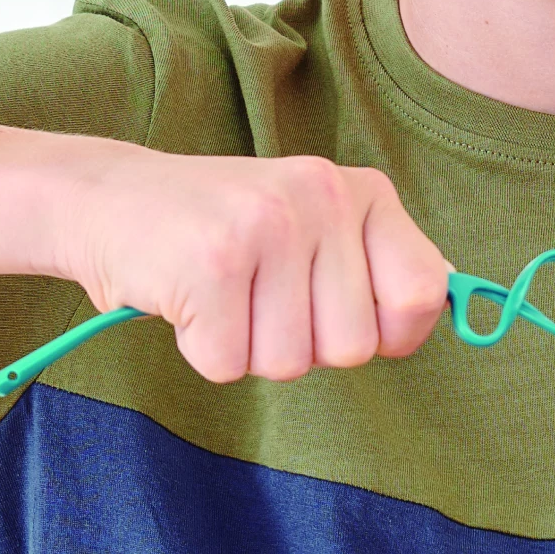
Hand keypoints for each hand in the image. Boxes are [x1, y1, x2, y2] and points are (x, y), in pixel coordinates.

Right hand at [51, 145, 451, 383]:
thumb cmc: (221, 229)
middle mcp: (322, 196)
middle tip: (258, 296)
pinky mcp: (210, 263)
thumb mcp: (314, 225)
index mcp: (360, 190)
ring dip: (248, 349)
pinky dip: (203, 350)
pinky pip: (229, 364)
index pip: (424, 293)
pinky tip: (189, 300)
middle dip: (302, 345)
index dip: (391, 333)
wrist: (109, 197)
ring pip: (290, 364)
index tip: (342, 318)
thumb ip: (376, 262)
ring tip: (223, 293)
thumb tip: (446, 299)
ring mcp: (267, 225)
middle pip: (353, 347)